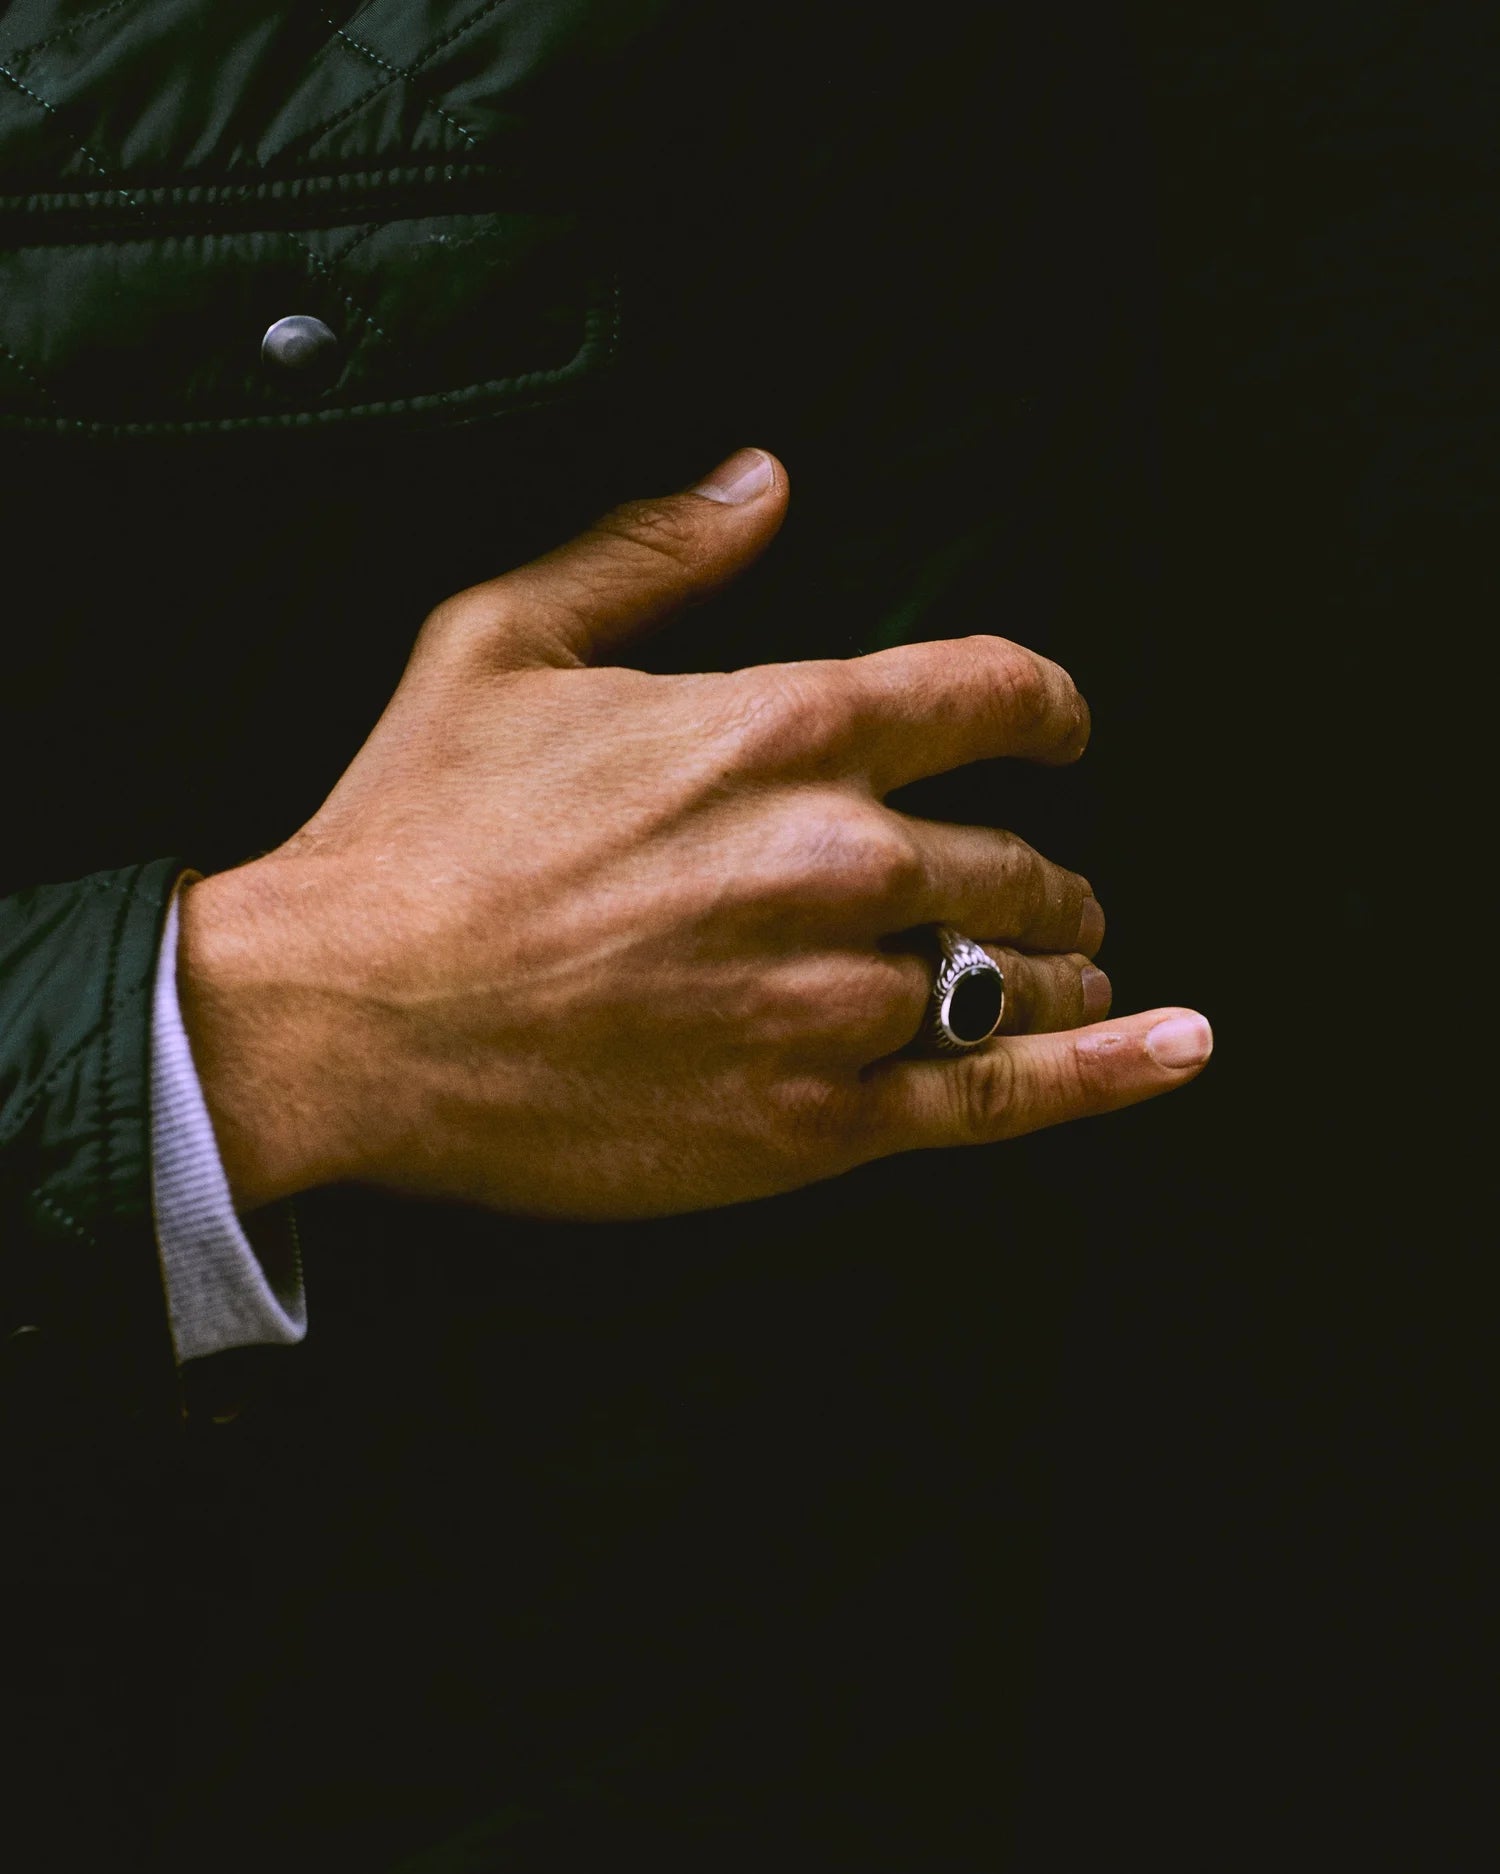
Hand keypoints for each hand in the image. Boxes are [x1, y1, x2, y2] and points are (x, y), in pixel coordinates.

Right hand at [178, 448, 1210, 1219]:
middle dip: (1045, 866)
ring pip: (1015, 971)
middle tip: (1042, 884)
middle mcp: (836, 856)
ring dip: (1057, 961)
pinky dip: (1104, 1073)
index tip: (1063, 730)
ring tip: (1065, 966)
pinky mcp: (813, 1117)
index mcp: (780, 729)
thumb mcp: (500, 639)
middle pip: (1020, 854)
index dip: (1048, 707)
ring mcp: (836, 994)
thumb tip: (763, 480)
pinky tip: (1176, 1047)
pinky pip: (999, 1095)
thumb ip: (651, 554)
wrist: (341, 1019)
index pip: (988, 694)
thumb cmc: (412, 829)